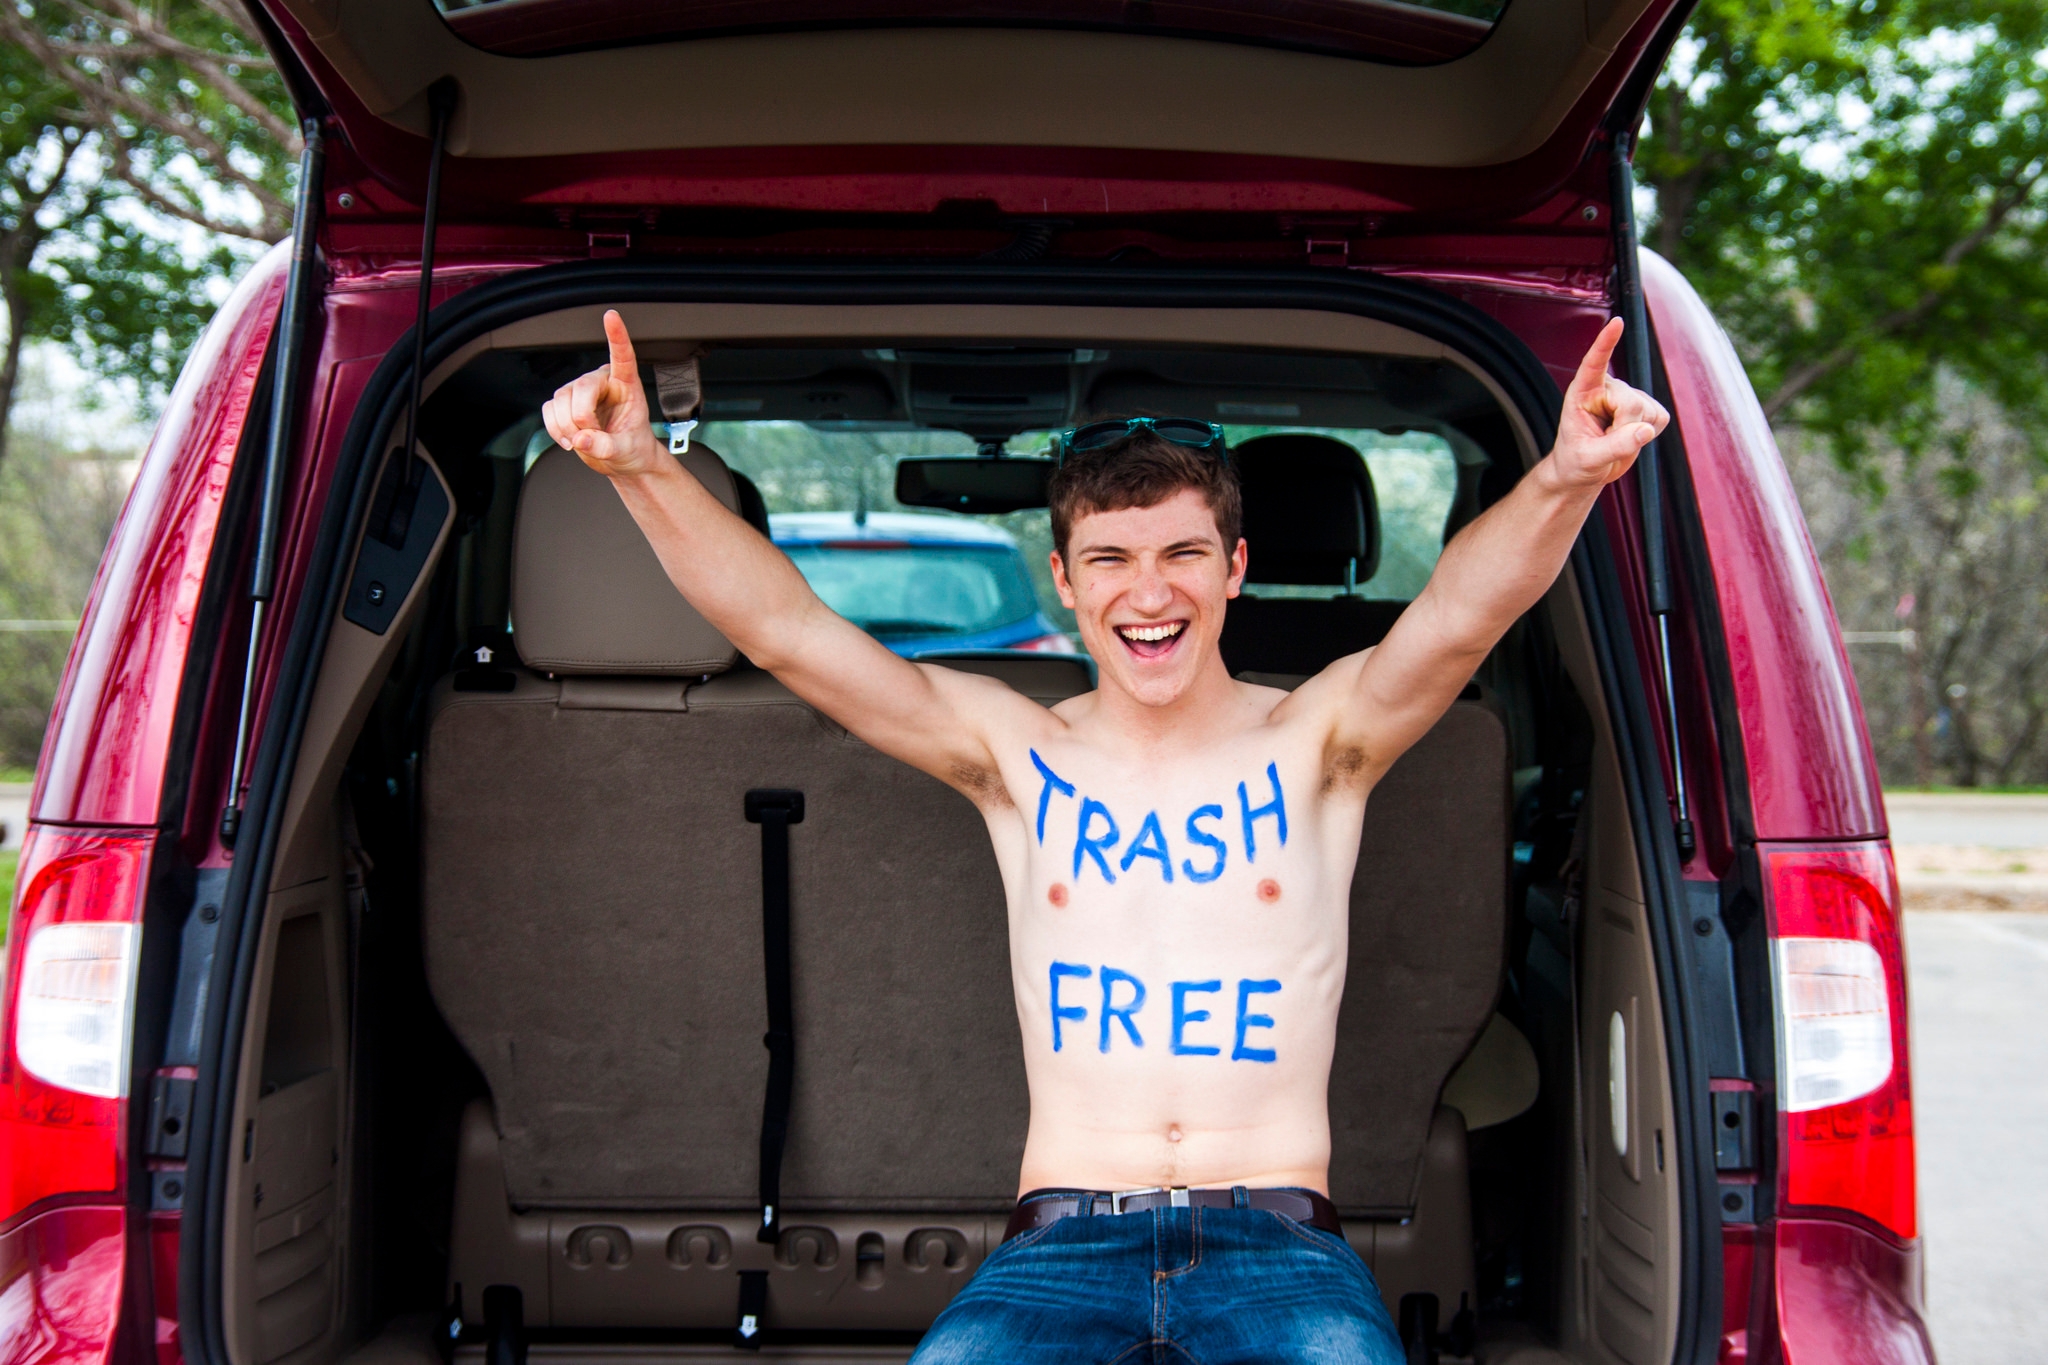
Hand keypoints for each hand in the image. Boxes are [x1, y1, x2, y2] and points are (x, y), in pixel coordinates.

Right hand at [539, 309, 667, 478]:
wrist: (622, 459)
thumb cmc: (632, 446)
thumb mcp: (627, 450)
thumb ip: (606, 446)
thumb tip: (582, 438)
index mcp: (626, 384)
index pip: (622, 356)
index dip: (617, 336)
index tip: (611, 316)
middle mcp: (602, 381)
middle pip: (581, 388)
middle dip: (583, 419)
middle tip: (594, 438)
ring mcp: (580, 390)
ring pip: (561, 400)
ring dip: (568, 427)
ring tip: (585, 440)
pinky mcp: (563, 402)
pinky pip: (549, 411)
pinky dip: (555, 429)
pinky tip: (570, 439)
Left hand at [1546, 317, 1669, 490]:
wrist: (1584, 469)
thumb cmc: (1576, 461)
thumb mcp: (1588, 459)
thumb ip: (1615, 446)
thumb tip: (1645, 430)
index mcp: (1582, 391)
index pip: (1594, 363)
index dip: (1605, 343)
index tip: (1617, 322)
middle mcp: (1607, 388)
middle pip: (1631, 403)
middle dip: (1624, 429)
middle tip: (1606, 444)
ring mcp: (1628, 395)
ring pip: (1647, 412)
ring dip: (1635, 433)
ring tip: (1614, 439)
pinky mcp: (1646, 407)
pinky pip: (1659, 418)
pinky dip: (1649, 433)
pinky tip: (1630, 436)